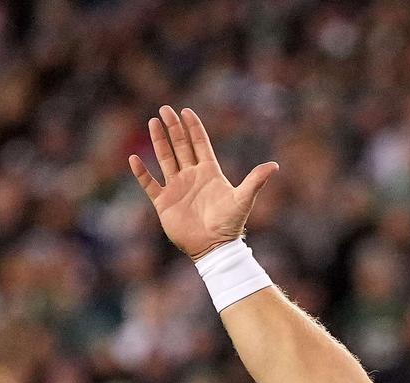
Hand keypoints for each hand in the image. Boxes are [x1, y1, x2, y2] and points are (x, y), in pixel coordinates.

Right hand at [128, 106, 278, 260]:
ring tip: (152, 122)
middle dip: (173, 128)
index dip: (193, 127)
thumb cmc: (230, 224)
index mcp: (209, 172)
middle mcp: (191, 176)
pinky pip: (149, 183)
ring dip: (158, 141)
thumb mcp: (243, 199)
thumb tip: (275, 165)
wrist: (214, 247)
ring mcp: (176, 187)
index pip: (200, 144)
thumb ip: (255, 181)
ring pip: (165, 159)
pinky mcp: (164, 202)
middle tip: (165, 109)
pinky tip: (134, 159)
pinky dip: (141, 172)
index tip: (186, 111)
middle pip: (181, 146)